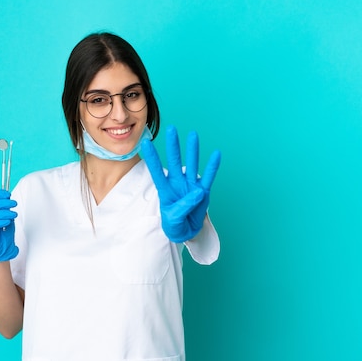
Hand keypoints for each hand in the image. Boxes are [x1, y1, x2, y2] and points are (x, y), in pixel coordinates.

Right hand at [0, 189, 18, 260]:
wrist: (2, 249)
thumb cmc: (4, 233)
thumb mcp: (8, 218)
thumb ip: (6, 209)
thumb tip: (8, 199)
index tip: (8, 194)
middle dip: (3, 203)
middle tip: (14, 204)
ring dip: (3, 213)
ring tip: (13, 215)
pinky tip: (6, 222)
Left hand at [141, 125, 220, 242]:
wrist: (187, 231)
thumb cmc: (175, 225)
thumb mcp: (173, 220)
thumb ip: (182, 206)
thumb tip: (197, 192)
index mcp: (165, 189)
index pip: (156, 171)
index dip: (152, 158)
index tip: (145, 143)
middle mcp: (177, 183)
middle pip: (174, 161)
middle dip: (173, 145)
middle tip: (171, 128)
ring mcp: (190, 185)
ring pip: (192, 164)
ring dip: (192, 150)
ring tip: (193, 134)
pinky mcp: (203, 191)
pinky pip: (208, 176)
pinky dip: (213, 166)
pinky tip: (216, 154)